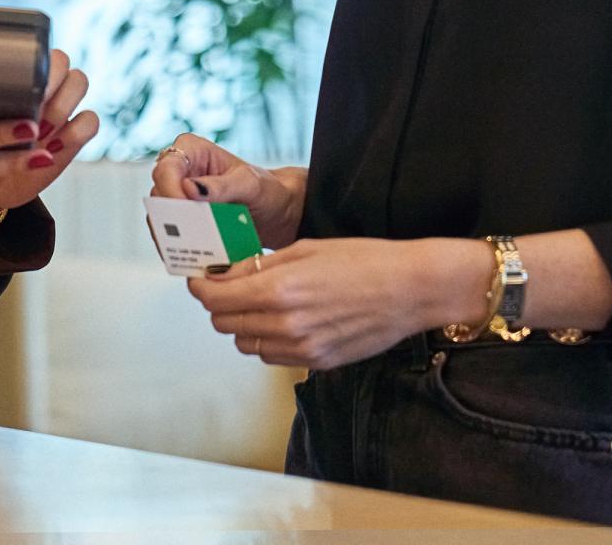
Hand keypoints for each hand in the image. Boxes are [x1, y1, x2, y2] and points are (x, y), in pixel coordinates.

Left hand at [0, 49, 100, 211]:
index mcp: (15, 72)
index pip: (36, 48)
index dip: (37, 65)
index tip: (20, 88)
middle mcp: (41, 83)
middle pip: (63, 61)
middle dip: (51, 85)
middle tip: (33, 110)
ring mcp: (60, 106)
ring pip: (79, 82)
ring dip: (62, 105)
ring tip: (40, 131)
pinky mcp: (71, 135)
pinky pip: (90, 121)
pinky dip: (74, 131)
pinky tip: (50, 148)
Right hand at [151, 133, 305, 249]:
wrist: (277, 212)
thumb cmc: (266, 190)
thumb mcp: (250, 184)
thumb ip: (222, 185)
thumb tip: (188, 188)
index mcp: (191, 150)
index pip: (166, 168)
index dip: (170, 190)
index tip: (187, 211)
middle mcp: (179, 172)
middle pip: (159, 197)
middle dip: (175, 219)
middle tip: (194, 236)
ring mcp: (177, 199)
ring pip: (161, 221)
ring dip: (178, 238)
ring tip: (200, 250)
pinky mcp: (181, 223)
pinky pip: (170, 238)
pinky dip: (182, 250)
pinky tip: (199, 257)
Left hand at [186, 237, 487, 371]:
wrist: (409, 290)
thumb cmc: (363, 260)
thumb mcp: (305, 249)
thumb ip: (260, 266)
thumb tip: (228, 275)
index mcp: (278, 290)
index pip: (216, 298)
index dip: (202, 287)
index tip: (202, 279)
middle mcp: (285, 325)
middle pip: (224, 324)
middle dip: (220, 304)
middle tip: (230, 287)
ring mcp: (301, 349)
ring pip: (246, 344)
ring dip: (243, 324)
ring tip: (260, 304)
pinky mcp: (317, 363)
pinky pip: (273, 356)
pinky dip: (268, 340)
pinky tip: (285, 320)